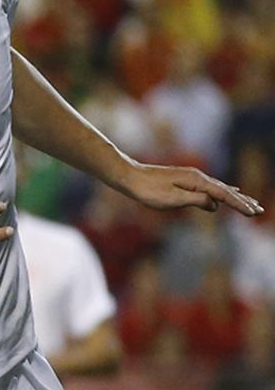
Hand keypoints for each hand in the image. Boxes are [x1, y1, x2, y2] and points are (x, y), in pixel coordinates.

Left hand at [123, 162, 263, 216]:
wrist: (129, 176)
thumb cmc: (148, 190)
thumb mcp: (172, 199)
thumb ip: (196, 201)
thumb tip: (214, 204)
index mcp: (196, 181)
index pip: (223, 195)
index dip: (239, 205)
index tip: (254, 213)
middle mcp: (197, 176)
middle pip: (225, 190)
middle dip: (242, 201)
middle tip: (260, 210)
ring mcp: (191, 177)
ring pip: (218, 188)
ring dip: (234, 197)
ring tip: (249, 204)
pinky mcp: (184, 180)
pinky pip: (209, 188)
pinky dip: (221, 193)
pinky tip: (224, 195)